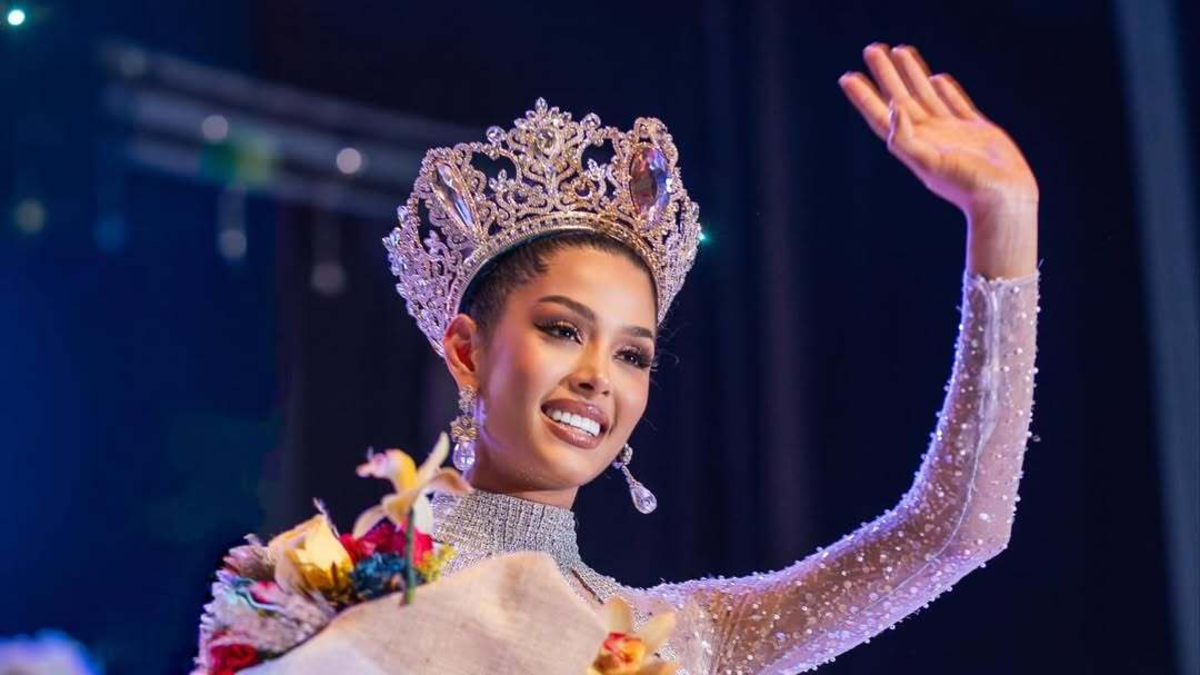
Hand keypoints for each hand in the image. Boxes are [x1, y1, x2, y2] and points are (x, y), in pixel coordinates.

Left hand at [839, 43, 1038, 277]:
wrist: (1003, 197)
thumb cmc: (965, 184)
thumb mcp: (927, 163)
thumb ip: (905, 138)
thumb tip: (892, 107)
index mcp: (912, 144)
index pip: (881, 115)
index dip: (863, 97)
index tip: (847, 76)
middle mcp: (929, 136)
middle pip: (900, 98)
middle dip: (885, 74)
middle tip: (872, 49)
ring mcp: (952, 132)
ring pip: (926, 95)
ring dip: (912, 73)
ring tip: (900, 50)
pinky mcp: (976, 130)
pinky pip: (956, 103)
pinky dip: (946, 90)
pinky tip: (937, 78)